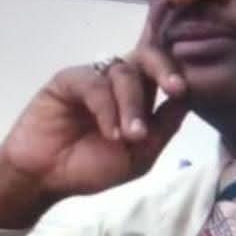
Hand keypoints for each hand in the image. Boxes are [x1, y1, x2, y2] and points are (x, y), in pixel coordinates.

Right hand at [0, 33, 188, 228]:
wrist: (46, 180)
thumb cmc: (92, 167)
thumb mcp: (140, 155)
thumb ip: (164, 127)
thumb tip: (189, 100)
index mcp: (141, 95)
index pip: (164, 72)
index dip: (179, 75)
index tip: (188, 91)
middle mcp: (120, 81)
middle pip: (148, 56)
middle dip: (165, 69)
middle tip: (177, 88)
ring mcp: (95, 77)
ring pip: (124, 73)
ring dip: (132, 105)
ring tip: (131, 136)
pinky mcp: (69, 80)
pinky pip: (95, 84)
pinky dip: (107, 108)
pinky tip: (111, 133)